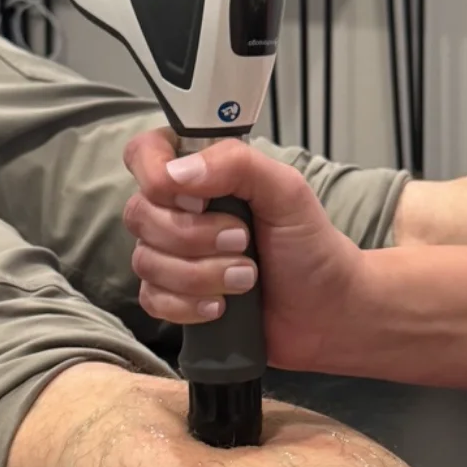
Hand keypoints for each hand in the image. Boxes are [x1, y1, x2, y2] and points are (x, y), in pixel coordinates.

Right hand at [122, 129, 364, 372]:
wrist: (326, 311)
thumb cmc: (310, 246)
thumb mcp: (287, 191)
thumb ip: (239, 164)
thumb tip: (178, 173)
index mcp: (202, 173)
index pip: (144, 154)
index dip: (156, 177)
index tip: (197, 200)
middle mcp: (179, 210)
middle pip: (140, 214)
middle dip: (195, 237)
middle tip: (244, 242)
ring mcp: (173, 256)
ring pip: (146, 262)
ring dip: (201, 275)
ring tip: (247, 278)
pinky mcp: (174, 298)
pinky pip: (152, 300)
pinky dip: (188, 306)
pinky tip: (221, 307)